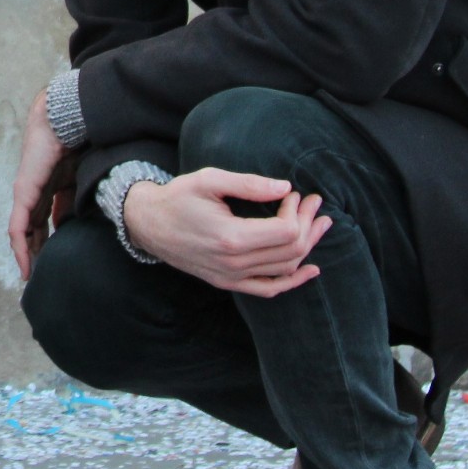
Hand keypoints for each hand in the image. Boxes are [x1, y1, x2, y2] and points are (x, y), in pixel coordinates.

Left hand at [8, 91, 77, 279]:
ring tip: (30, 276)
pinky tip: (26, 264)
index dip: (45, 242)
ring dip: (25, 254)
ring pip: (21, 232)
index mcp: (46, 189)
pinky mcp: (24, 193)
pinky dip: (20, 247)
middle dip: (34, 252)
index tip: (50, 264)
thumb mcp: (77, 182)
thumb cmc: (75, 146)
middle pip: (30, 230)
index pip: (41, 222)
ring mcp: (25, 193)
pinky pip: (18, 226)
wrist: (64, 122)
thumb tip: (68, 226)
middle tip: (39, 277)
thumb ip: (71, 203)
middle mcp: (32, 193)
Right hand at [122, 170, 331, 296]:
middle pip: (291, 250)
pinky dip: (294, 280)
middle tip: (314, 203)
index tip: (295, 194)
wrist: (149, 224)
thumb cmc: (178, 197)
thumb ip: (248, 184)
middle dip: (308, 225)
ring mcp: (232, 277)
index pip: (285, 231)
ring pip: (285, 268)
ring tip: (317, 224)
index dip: (297, 211)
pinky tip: (310, 268)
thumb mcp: (209, 180)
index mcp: (231, 237)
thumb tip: (285, 187)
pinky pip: (270, 288)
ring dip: (307, 246)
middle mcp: (235, 263)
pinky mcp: (229, 283)